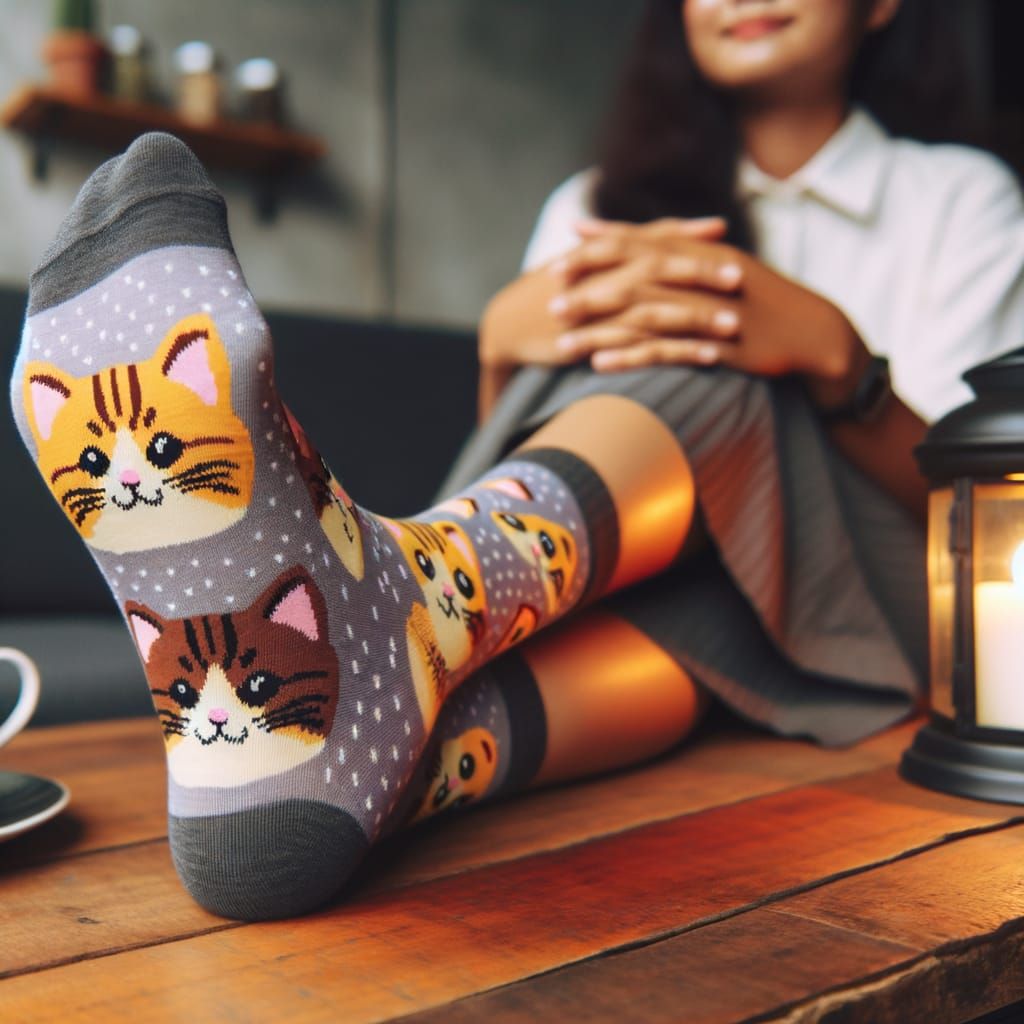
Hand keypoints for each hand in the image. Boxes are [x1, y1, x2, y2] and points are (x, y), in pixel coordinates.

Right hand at [478, 217, 729, 372]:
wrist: (507, 325)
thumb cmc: (544, 294)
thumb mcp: (574, 265)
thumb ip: (606, 250)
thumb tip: (632, 238)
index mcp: (603, 255)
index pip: (650, 236)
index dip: (685, 233)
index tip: (721, 232)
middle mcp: (606, 277)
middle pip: (662, 269)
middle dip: (702, 271)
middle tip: (740, 277)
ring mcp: (603, 310)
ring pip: (660, 308)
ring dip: (699, 316)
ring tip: (734, 324)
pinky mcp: (600, 341)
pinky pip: (647, 345)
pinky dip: (679, 350)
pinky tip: (707, 357)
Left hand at [549, 219, 862, 402]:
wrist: (811, 331)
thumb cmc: (764, 302)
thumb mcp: (725, 271)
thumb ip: (687, 259)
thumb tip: (651, 253)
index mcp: (699, 253)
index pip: (640, 242)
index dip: (600, 245)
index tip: (562, 250)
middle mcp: (698, 276)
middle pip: (631, 274)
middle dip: (587, 282)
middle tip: (547, 291)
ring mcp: (705, 311)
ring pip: (639, 315)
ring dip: (598, 326)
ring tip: (560, 339)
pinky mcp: (712, 346)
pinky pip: (662, 352)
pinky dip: (628, 357)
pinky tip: (598, 366)